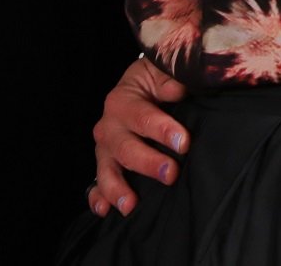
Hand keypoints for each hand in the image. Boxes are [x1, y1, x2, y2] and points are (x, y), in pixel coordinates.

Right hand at [86, 56, 188, 217]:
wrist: (138, 86)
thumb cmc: (155, 80)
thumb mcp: (160, 71)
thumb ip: (169, 78)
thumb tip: (177, 88)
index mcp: (122, 100)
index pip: (143, 117)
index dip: (162, 130)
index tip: (184, 143)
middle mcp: (109, 126)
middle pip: (126, 148)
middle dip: (148, 163)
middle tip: (171, 174)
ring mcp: (105, 148)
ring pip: (107, 169)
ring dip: (117, 188)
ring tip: (130, 204)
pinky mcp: (105, 164)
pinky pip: (96, 183)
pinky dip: (97, 197)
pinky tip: (103, 210)